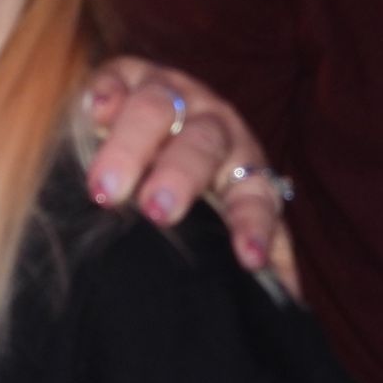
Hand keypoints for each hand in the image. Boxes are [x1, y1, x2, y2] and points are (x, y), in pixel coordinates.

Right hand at [81, 57, 299, 296]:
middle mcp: (211, 124)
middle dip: (181, 177)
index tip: (246, 260)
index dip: (252, 226)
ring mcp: (169, 93)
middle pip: (202, 144)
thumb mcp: (227, 218)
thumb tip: (287, 308)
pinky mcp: (125, 74)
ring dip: (133, 146)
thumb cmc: (196, 186)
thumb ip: (259, 254)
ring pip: (156, 108)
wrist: (159, 117)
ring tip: (106, 188)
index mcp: (243, 165)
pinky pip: (116, 76)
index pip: (256, 197)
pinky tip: (94, 113)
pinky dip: (106, 93)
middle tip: (158, 212)